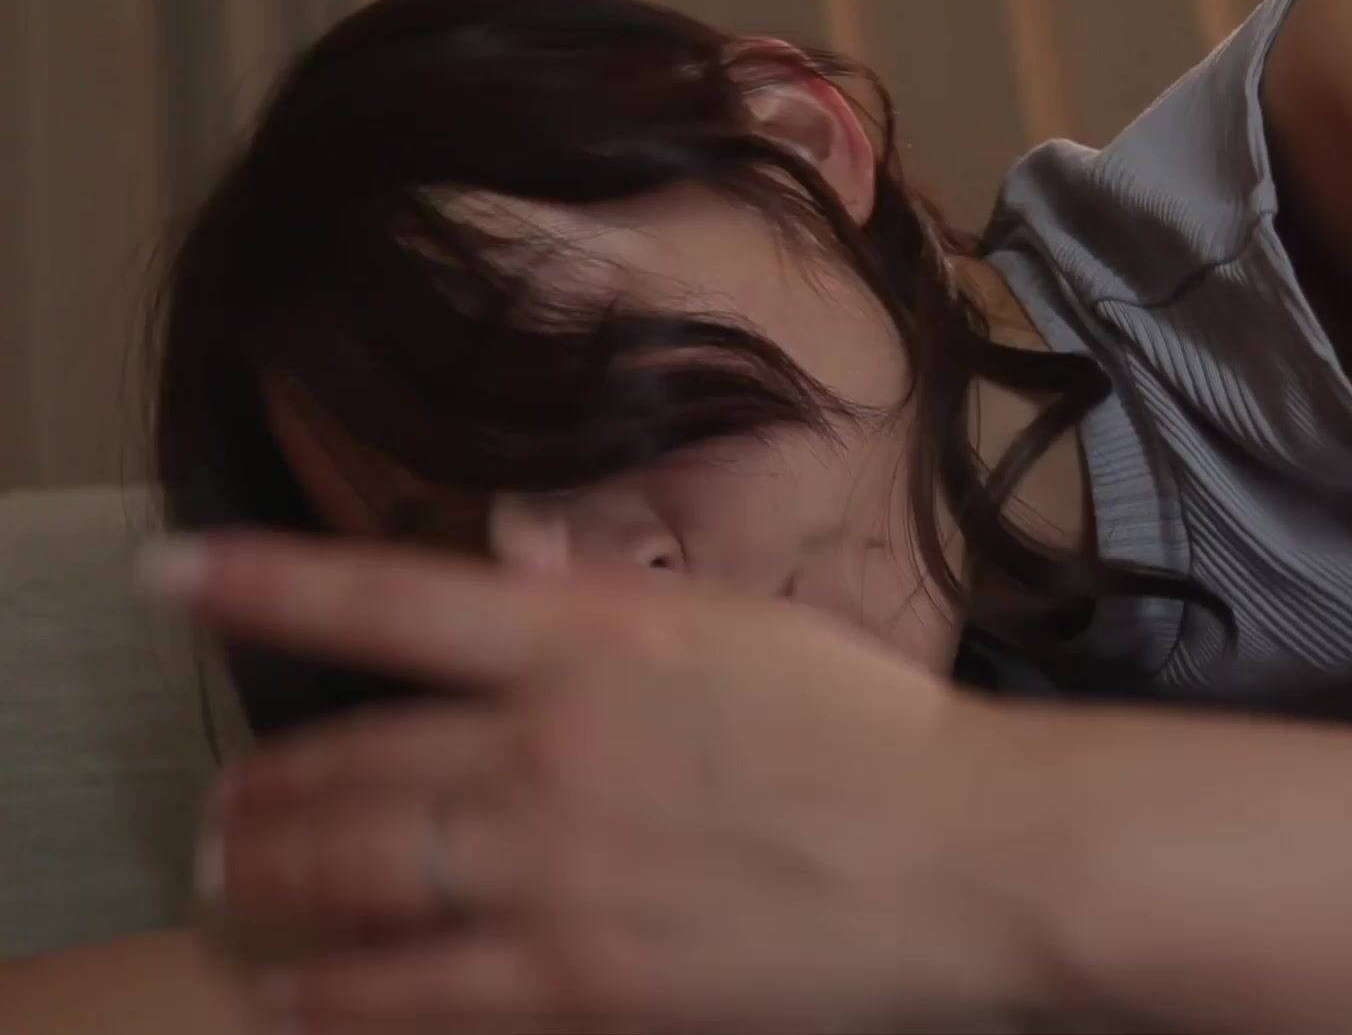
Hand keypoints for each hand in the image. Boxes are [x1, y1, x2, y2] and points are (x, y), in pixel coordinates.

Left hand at [148, 532, 1056, 1033]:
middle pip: (347, 762)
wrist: (966, 855)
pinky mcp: (584, 982)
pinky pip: (416, 992)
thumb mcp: (742, 627)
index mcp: (594, 641)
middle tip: (214, 810)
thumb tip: (513, 571)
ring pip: (357, 876)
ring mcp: (558, 870)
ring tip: (227, 886)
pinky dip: (335, 993)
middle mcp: (551, 746)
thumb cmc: (875, 733)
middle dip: (259, 787)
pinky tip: (291, 994)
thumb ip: (611, 608)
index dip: (264, 581)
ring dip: (270, 881)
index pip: (389, 597)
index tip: (173, 573)